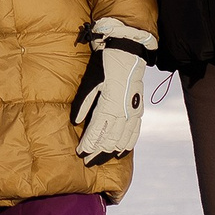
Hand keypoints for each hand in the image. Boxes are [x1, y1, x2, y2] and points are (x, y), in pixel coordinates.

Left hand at [72, 17, 155, 163]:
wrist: (128, 53)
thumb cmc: (105, 65)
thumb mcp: (90, 81)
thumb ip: (84, 103)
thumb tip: (76, 122)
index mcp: (110, 104)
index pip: (97, 131)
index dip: (89, 144)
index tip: (80, 153)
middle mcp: (123, 112)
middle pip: (110, 139)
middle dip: (98, 152)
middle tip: (88, 161)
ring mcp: (133, 112)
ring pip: (123, 139)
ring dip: (111, 151)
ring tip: (101, 160)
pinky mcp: (139, 109)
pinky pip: (135, 132)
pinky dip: (128, 144)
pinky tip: (121, 152)